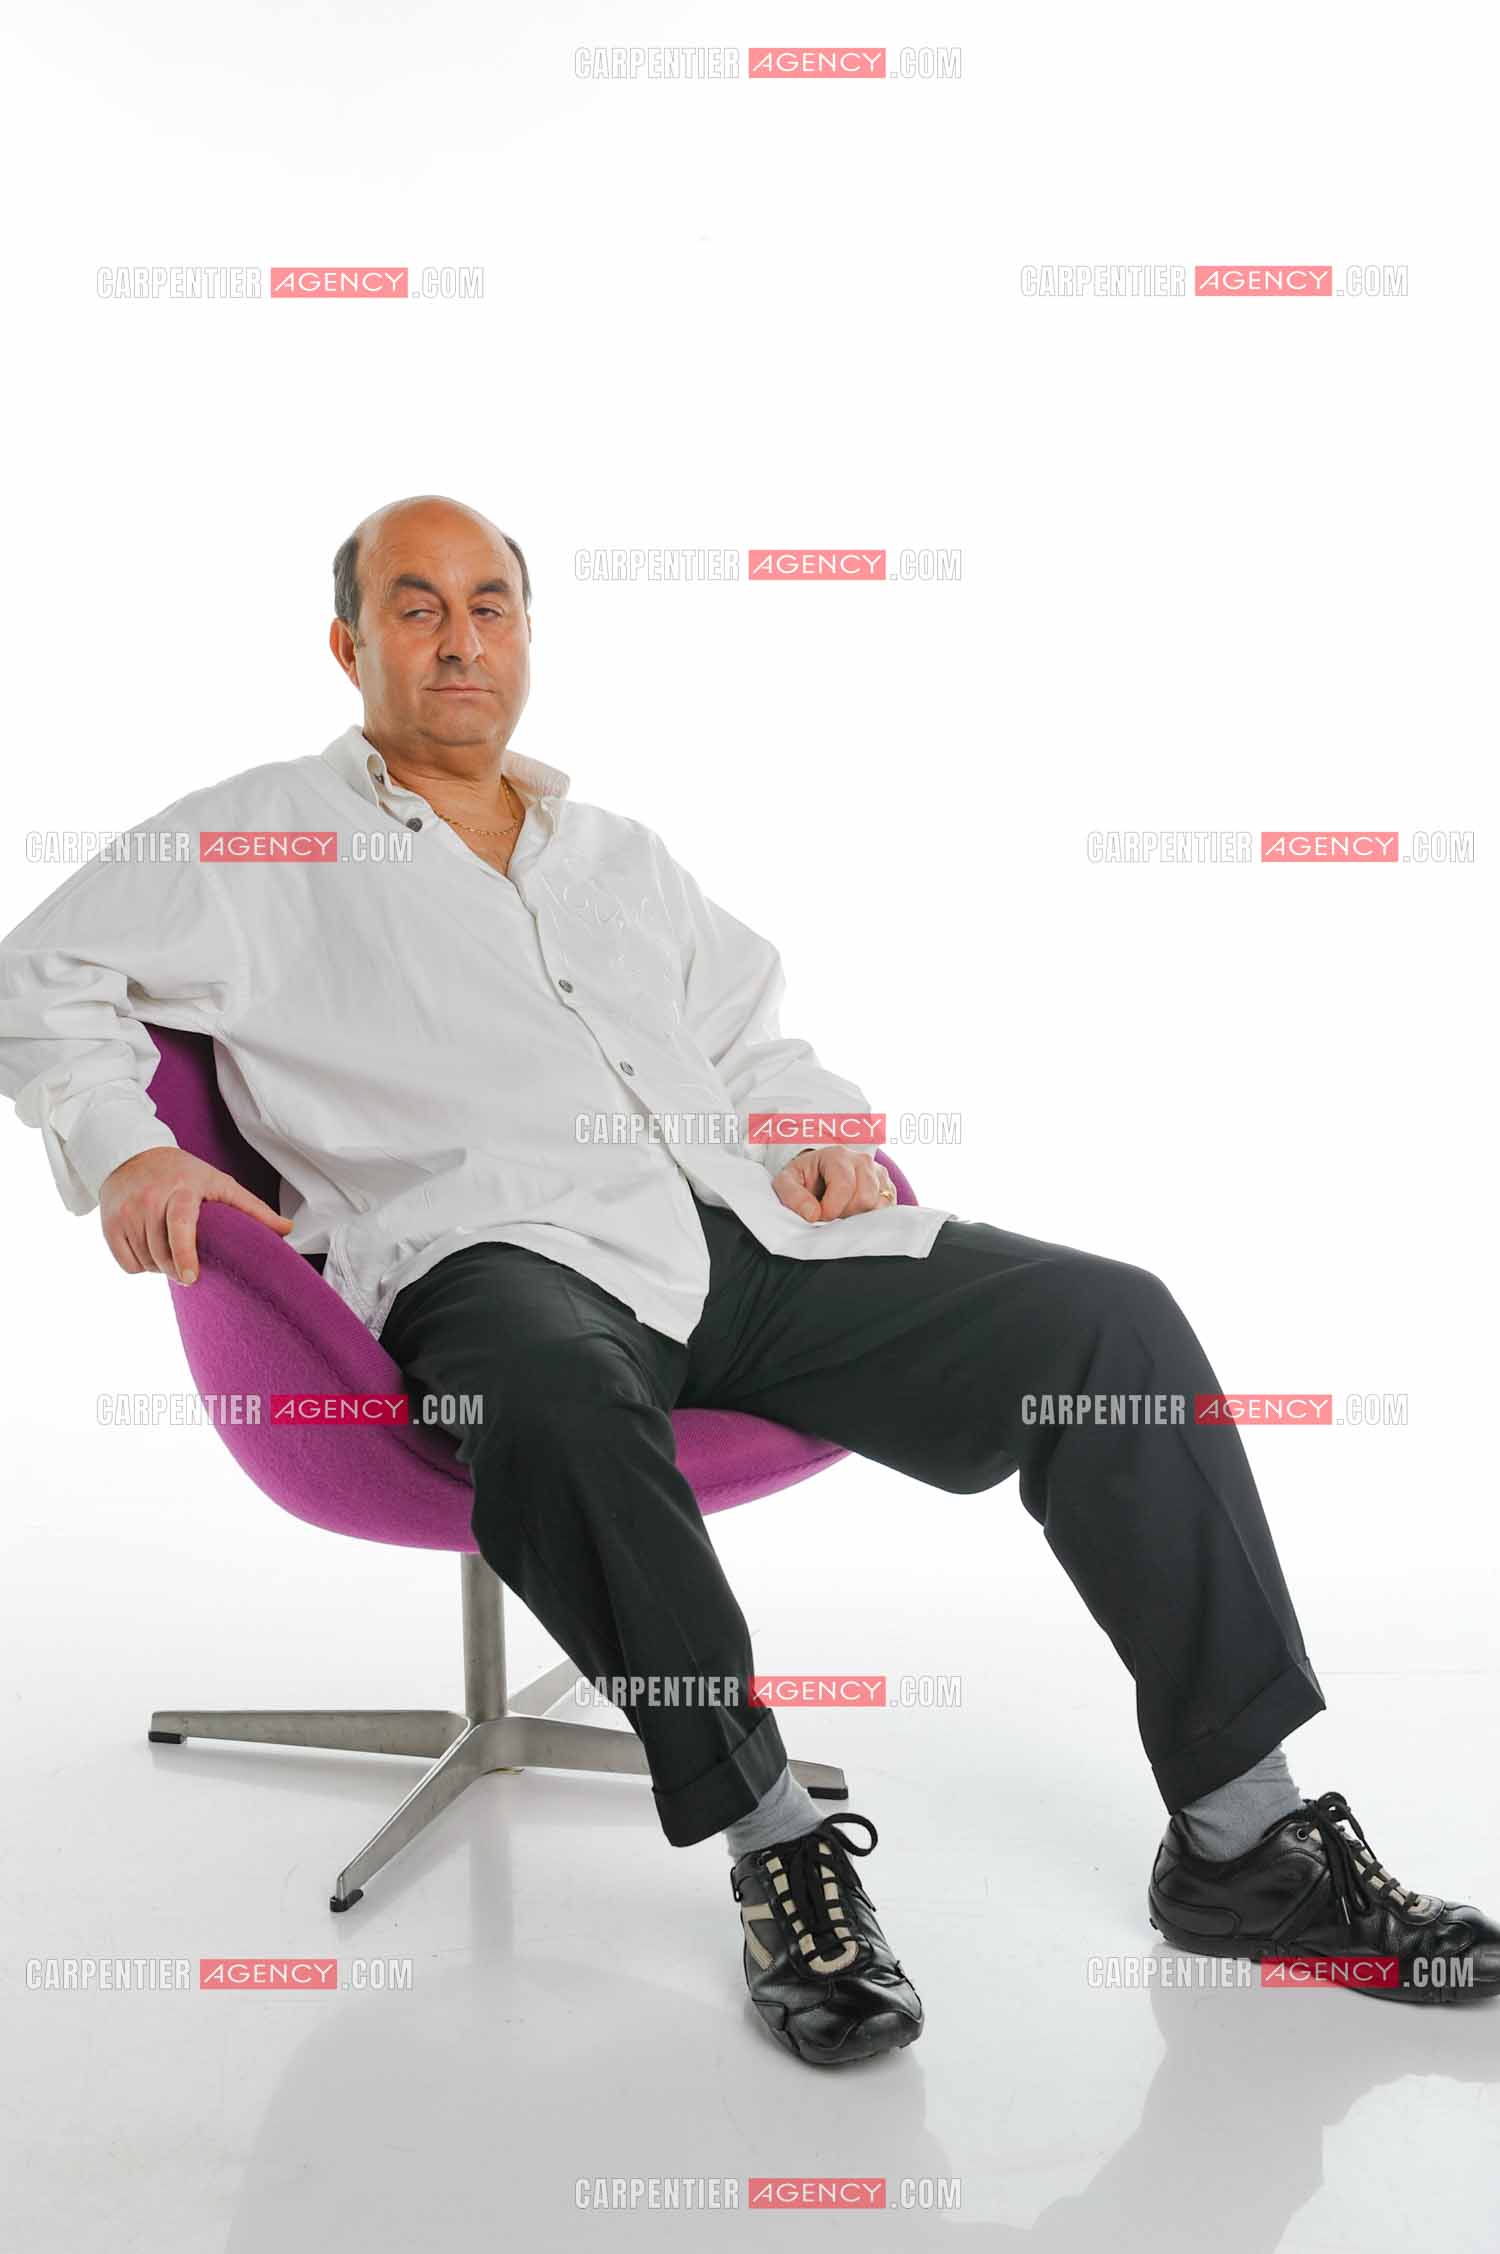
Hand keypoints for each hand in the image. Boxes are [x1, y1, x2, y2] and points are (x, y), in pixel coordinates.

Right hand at [99, 1146, 293, 1283]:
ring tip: (170, 1250)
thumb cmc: (184, 1173)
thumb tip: (288, 1229)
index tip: (192, 1277)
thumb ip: (252, 1209)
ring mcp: (125, 1212)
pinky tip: (150, 1249)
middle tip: (190, 1268)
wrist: (131, 1154)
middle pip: (163, 1253)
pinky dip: (141, 1266)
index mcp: (181, 1189)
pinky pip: (128, 1264)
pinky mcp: (108, 1224)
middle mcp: (149, 1199)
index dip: (186, 1253)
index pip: (180, 1225)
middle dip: (179, 1269)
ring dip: (162, 1267)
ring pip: (147, 1262)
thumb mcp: (219, 1183)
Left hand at [771, 1146, 894, 1223]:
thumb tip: (812, 1214)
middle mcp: (863, 1161)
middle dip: (844, 1213)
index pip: (844, 1185)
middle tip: (829, 1212)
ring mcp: (879, 1174)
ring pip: (878, 1206)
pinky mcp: (889, 1189)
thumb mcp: (787, 1182)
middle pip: (865, 1197)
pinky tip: (854, 1212)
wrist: (819, 1172)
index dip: (831, 1208)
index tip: (818, 1214)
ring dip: (857, 1216)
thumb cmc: (805, 1178)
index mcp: (837, 1155)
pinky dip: (869, 1218)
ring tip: (842, 1211)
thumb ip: (792, 1196)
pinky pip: (887, 1211)